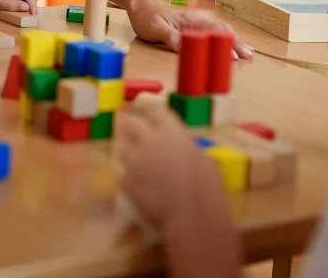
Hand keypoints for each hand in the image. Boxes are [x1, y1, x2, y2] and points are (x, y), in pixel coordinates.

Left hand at [118, 103, 223, 227]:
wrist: (191, 216)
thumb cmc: (206, 187)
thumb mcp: (202, 158)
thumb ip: (186, 147)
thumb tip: (181, 147)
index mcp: (171, 131)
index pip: (155, 110)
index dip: (152, 114)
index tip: (150, 116)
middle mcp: (148, 140)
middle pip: (129, 122)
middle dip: (128, 122)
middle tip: (128, 126)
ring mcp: (133, 160)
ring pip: (122, 149)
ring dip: (128, 152)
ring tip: (136, 162)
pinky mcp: (125, 181)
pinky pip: (124, 174)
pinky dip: (130, 178)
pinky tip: (141, 187)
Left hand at [128, 0, 252, 57]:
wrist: (141, 6)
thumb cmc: (147, 18)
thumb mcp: (155, 30)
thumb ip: (170, 37)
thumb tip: (186, 47)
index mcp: (190, 20)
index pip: (214, 30)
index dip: (225, 43)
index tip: (234, 56)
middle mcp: (197, 20)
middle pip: (222, 30)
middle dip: (236, 42)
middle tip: (249, 56)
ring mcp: (197, 22)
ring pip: (221, 30)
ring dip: (234, 40)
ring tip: (248, 52)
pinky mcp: (195, 26)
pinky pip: (215, 31)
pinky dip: (226, 38)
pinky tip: (232, 44)